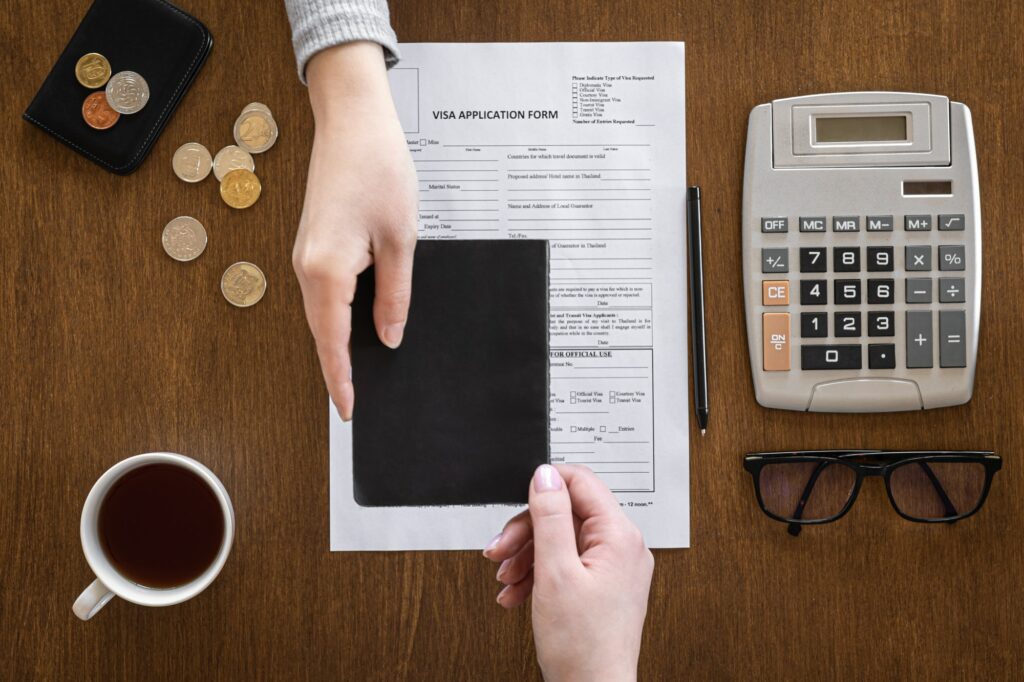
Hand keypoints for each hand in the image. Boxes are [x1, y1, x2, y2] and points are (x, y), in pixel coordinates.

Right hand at [292, 42, 416, 419]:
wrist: (353, 120)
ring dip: (338, 344)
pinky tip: (358, 327)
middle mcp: (306, 267)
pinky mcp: (313, 244)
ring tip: (362, 374)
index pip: (333, 342)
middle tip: (358, 404)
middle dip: (339, 369)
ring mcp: (305, 255)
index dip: (342, 380)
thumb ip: (394, 295)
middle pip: (322, 333)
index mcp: (326, 270)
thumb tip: (390, 337)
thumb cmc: (378, 169)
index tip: (349, 412)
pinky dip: (337, 317)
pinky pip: (324, 293)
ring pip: (322, 314)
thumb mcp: (401, 240)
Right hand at [483, 465, 654, 681]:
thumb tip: (545, 475)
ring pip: (562, 540)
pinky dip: (539, 574)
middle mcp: (623, 547)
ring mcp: (614, 568)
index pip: (582, 481)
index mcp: (619, 536)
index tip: (517, 502)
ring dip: (527, 555)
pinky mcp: (603, 586)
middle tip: (499, 551)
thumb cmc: (583, 646)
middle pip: (566, 514)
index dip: (545, 486)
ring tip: (505, 578)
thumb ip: (549, 517)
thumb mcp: (556, 572)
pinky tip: (517, 592)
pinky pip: (567, 564)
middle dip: (527, 531)